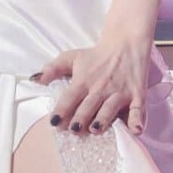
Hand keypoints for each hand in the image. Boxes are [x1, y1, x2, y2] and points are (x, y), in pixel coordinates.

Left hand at [30, 20, 153, 136]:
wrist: (125, 42)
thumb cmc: (95, 55)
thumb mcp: (71, 57)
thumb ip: (52, 69)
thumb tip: (34, 79)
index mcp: (83, 81)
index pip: (70, 97)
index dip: (62, 110)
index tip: (54, 122)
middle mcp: (100, 88)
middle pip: (89, 106)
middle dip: (81, 118)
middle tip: (75, 129)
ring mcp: (119, 92)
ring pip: (110, 109)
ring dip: (103, 119)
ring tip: (96, 129)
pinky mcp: (136, 95)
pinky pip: (138, 110)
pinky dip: (137, 120)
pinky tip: (135, 129)